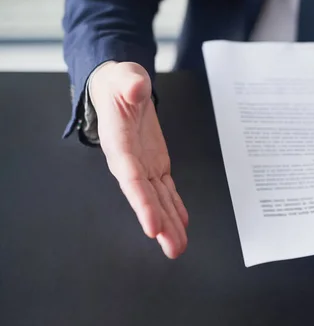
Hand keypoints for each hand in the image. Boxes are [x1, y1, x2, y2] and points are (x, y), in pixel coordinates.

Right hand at [90, 62, 187, 258]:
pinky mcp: (155, 163)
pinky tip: (183, 223)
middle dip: (160, 224)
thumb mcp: (125, 75)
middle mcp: (130, 161)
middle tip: (174, 249)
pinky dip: (175, 206)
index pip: (131, 178)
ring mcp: (143, 164)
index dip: (141, 203)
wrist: (119, 88)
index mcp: (119, 143)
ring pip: (158, 198)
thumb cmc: (119, 83)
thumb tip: (137, 88)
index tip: (153, 227)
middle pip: (145, 197)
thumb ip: (130, 82)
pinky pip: (166, 188)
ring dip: (170, 223)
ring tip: (180, 246)